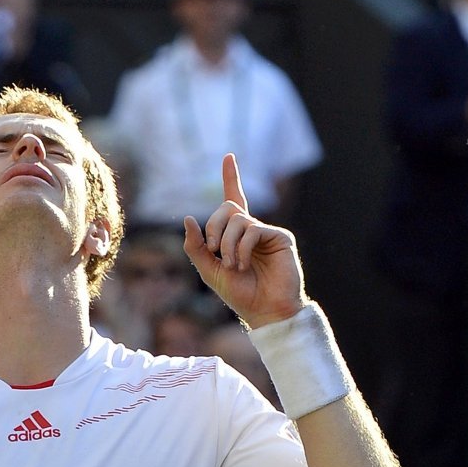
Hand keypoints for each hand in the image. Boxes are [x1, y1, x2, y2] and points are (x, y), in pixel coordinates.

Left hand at [183, 154, 305, 327]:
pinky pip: (253, 230)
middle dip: (213, 228)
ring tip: (232, 265)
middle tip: (214, 252)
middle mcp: (252, 229)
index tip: (229, 156)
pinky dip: (242, 248)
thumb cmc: (239, 294)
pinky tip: (243, 264)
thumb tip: (187, 218)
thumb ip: (196, 246)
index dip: (232, 177)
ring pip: (238, 219)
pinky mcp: (280, 237)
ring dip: (227, 244)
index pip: (234, 199)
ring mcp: (267, 232)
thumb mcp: (208, 270)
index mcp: (236, 234)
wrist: (264, 311)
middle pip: (227, 207)